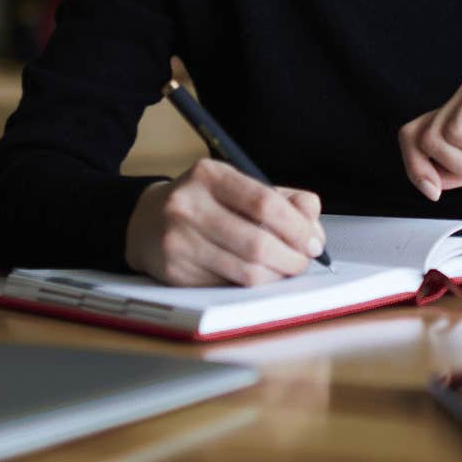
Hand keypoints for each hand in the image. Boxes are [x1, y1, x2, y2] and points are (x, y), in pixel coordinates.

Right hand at [124, 158, 324, 285]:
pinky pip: (227, 286)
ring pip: (245, 271)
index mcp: (209, 175)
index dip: (297, 228)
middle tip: (303, 262)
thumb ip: (284, 200)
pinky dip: (250, 285)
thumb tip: (313, 224)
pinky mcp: (174, 272)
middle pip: (257, 243)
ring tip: (284, 270)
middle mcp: (188, 205)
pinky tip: (255, 275)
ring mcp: (177, 241)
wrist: (147, 221)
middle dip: (292, 258)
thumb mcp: (241, 187)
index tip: (314, 242)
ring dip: (276, 276)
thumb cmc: (207, 204)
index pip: (264, 203)